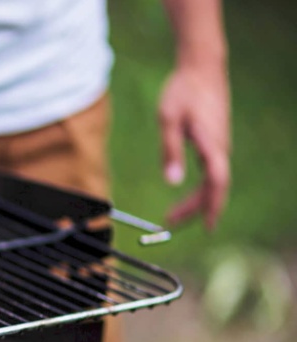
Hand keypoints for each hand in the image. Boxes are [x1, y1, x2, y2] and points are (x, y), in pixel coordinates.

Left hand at [158, 61, 230, 229]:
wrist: (201, 67)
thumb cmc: (183, 90)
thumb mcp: (168, 119)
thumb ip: (170, 150)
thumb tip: (171, 182)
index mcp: (212, 145)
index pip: (216, 184)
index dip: (212, 207)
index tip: (207, 226)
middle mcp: (221, 147)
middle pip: (214, 187)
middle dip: (195, 209)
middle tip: (170, 222)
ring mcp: (220, 144)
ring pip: (213, 181)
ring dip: (196, 200)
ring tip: (173, 214)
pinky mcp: (215, 140)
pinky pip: (212, 172)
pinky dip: (201, 187)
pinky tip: (189, 194)